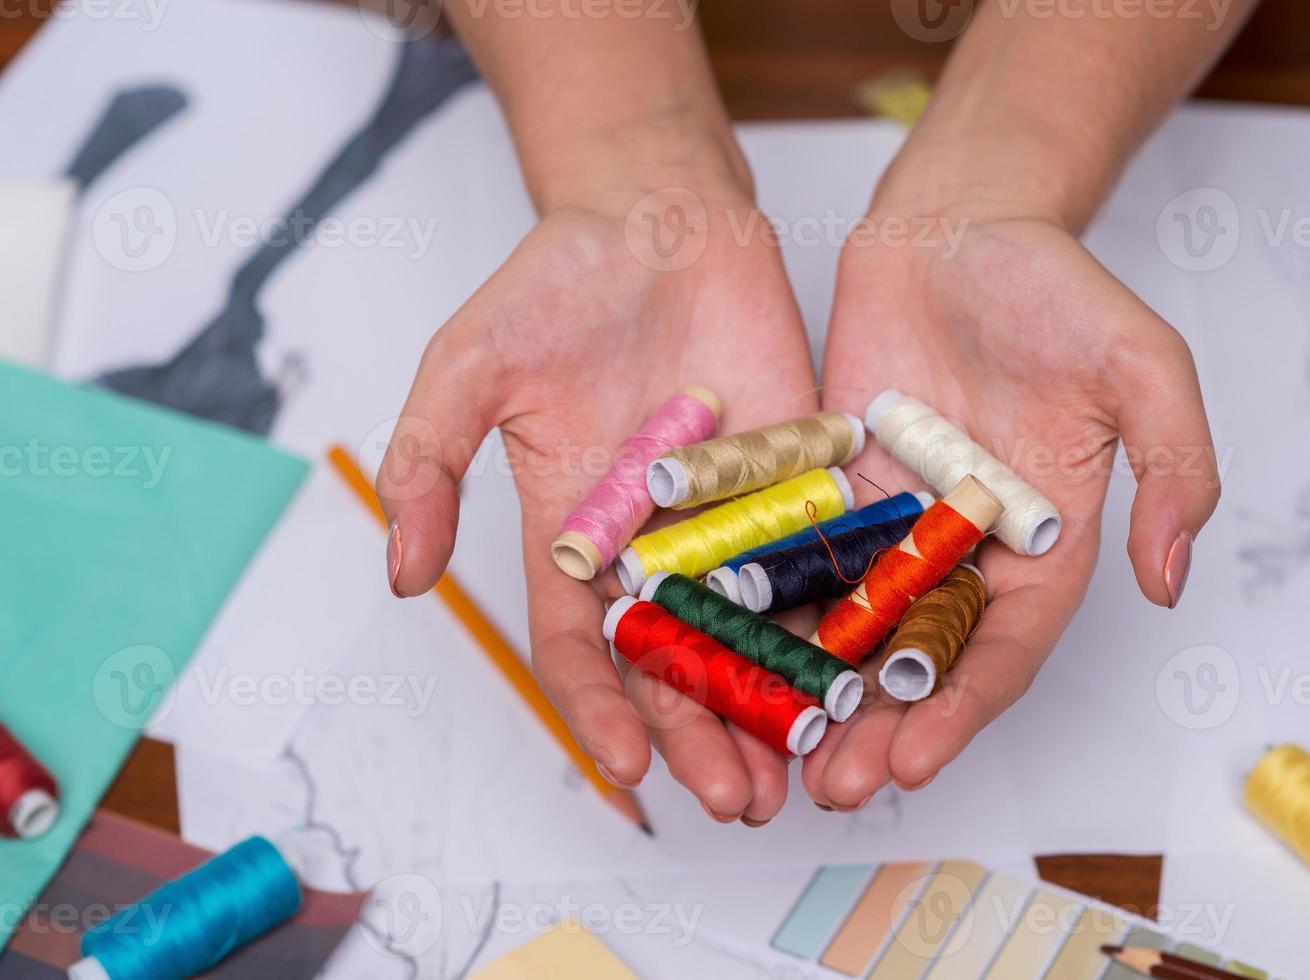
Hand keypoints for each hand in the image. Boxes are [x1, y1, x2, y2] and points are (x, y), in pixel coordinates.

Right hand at [377, 169, 818, 826]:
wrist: (655, 215)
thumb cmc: (556, 282)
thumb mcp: (467, 368)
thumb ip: (428, 466)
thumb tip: (399, 576)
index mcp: (575, 534)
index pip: (584, 646)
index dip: (600, 710)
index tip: (628, 768)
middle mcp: (654, 541)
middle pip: (680, 660)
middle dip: (704, 734)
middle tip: (738, 800)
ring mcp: (730, 515)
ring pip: (755, 631)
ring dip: (777, 703)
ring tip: (803, 769)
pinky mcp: (795, 479)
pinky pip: (818, 560)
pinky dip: (837, 620)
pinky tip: (859, 676)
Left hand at [808, 192, 1219, 808]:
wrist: (960, 224)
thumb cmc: (1055, 285)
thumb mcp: (1142, 365)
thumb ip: (1174, 467)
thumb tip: (1173, 581)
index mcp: (1044, 543)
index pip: (1003, 649)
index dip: (961, 710)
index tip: (914, 762)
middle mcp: (965, 548)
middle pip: (919, 658)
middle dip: (878, 727)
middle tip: (832, 786)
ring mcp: (894, 523)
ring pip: (852, 626)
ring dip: (819, 691)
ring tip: (777, 750)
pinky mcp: (831, 490)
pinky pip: (800, 560)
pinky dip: (772, 612)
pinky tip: (731, 657)